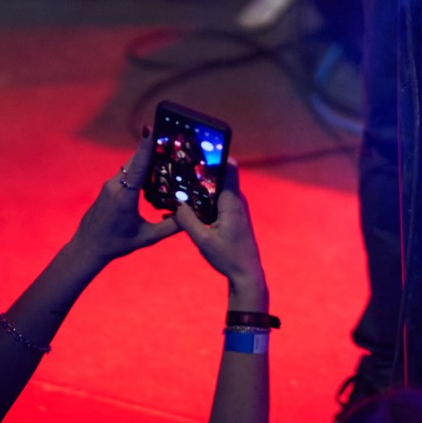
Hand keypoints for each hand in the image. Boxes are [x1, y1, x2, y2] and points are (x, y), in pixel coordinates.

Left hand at [69, 129, 181, 268]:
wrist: (88, 247)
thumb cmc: (116, 244)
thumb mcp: (147, 238)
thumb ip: (170, 227)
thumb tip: (190, 217)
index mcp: (125, 197)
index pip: (138, 166)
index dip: (145, 146)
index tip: (149, 127)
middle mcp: (115, 186)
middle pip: (136, 160)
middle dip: (152, 148)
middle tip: (171, 138)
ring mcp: (110, 185)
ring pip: (131, 165)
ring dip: (146, 158)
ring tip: (165, 152)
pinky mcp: (108, 187)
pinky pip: (126, 172)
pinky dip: (139, 168)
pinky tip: (151, 171)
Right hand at [174, 163, 267, 305]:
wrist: (246, 274)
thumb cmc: (228, 258)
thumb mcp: (203, 240)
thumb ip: (187, 220)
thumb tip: (175, 202)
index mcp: (231, 202)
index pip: (229, 167)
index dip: (215, 155)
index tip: (198, 148)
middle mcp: (236, 200)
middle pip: (219, 175)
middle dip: (201, 169)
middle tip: (181, 164)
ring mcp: (235, 207)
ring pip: (217, 188)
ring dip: (200, 186)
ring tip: (179, 182)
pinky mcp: (232, 216)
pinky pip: (217, 200)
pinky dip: (204, 199)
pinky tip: (187, 205)